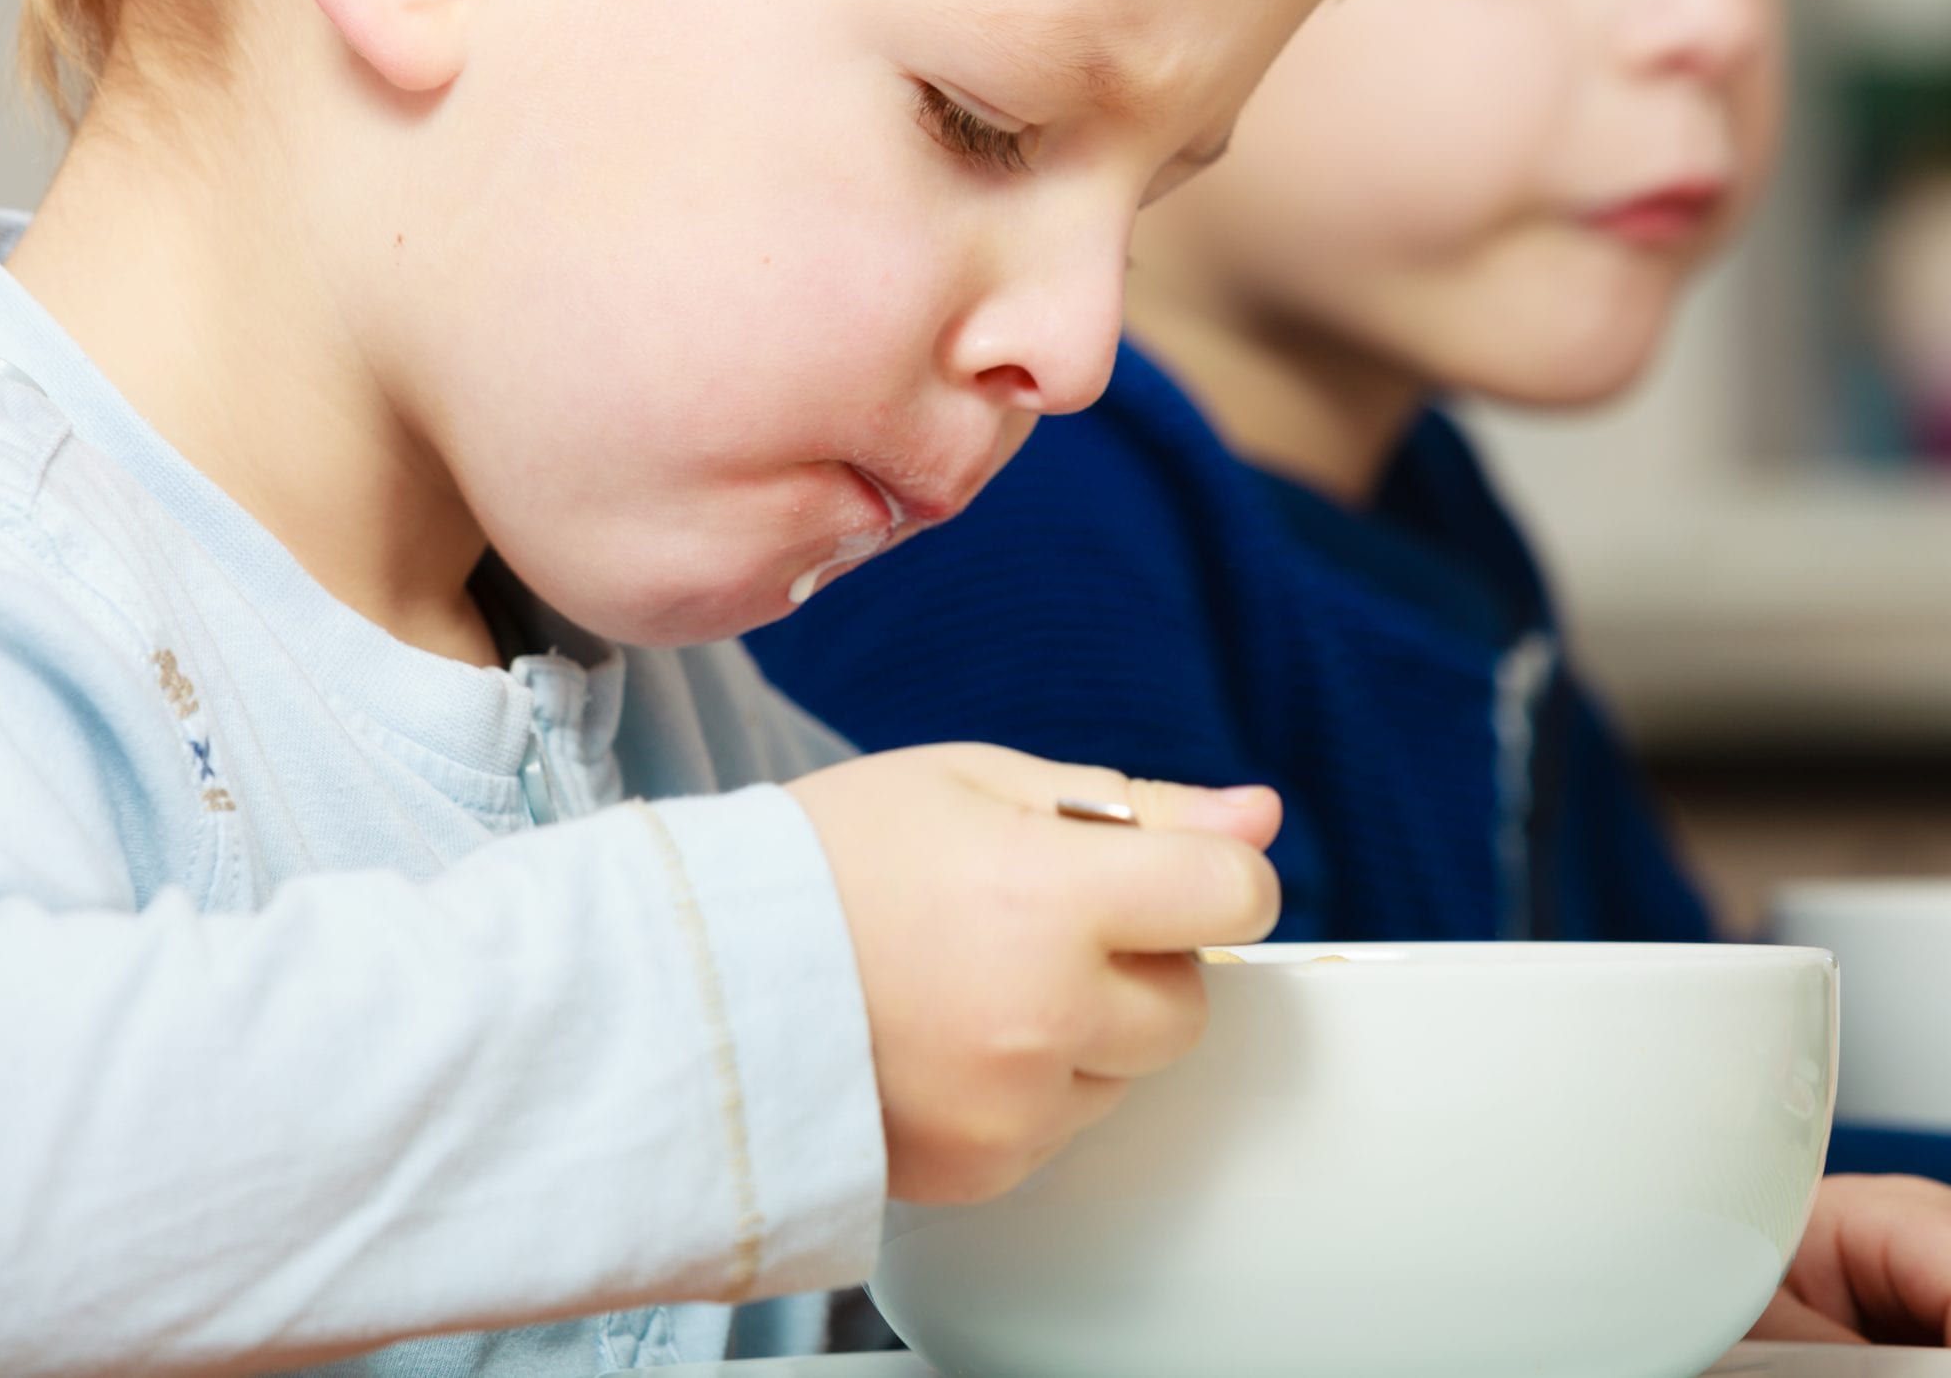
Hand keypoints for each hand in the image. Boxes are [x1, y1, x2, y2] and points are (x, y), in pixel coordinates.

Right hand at [790, 743, 1280, 1204]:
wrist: (693, 977)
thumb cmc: (825, 859)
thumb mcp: (978, 783)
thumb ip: (1133, 804)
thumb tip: (1257, 814)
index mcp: (1052, 894)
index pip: (1234, 896)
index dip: (1211, 877)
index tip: (1168, 874)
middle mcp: (1045, 1011)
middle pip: (1189, 1001)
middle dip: (1140, 960)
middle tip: (1036, 925)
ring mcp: (1015, 1103)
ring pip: (1126, 1071)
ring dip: (1084, 1030)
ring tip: (972, 984)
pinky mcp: (982, 1167)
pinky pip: (1060, 1127)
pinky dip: (1027, 1090)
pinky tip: (947, 1041)